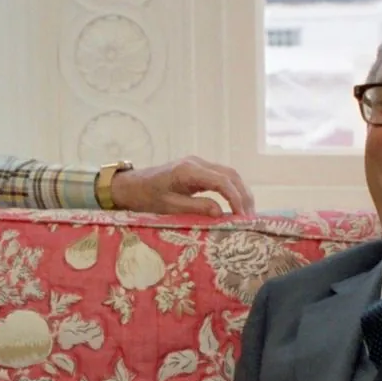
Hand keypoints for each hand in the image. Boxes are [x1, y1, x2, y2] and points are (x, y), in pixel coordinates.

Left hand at [110, 157, 255, 216]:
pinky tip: (236, 205)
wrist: (131, 185)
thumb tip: (220, 212)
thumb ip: (195, 208)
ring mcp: (198, 164)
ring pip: (229, 174)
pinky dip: (232, 190)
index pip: (221, 181)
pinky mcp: (198, 169)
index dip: (235, 198)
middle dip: (243, 195)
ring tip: (247, 213)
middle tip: (250, 217)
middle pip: (230, 174)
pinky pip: (221, 177)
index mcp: (187, 170)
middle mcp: (196, 163)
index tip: (242, 216)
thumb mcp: (168, 207)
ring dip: (240, 192)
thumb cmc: (145, 197)